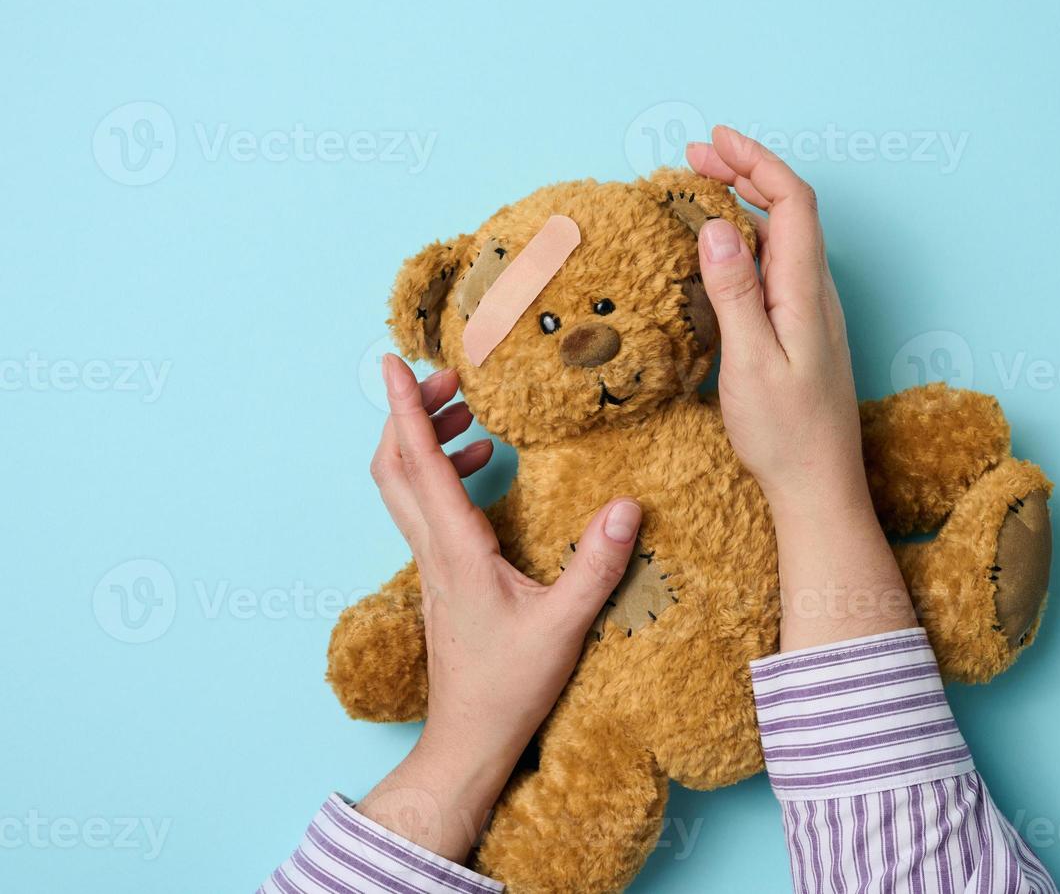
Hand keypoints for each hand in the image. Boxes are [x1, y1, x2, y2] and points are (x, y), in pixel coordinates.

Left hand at [357, 355, 641, 863]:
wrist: (467, 739)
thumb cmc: (509, 686)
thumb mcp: (564, 626)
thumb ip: (595, 565)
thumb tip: (626, 506)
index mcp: (455, 551)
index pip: (419, 464)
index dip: (405, 408)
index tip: (389, 362)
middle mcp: (432, 551)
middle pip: (394, 466)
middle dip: (411, 413)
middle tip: (447, 379)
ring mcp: (429, 564)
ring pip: (404, 487)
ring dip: (426, 441)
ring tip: (471, 416)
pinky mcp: (438, 577)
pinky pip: (425, 508)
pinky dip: (443, 474)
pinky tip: (486, 471)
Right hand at [687, 126, 916, 649]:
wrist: (819, 487)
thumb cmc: (784, 434)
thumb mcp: (747, 363)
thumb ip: (733, 292)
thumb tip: (715, 225)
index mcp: (805, 291)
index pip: (791, 201)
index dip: (756, 161)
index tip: (714, 139)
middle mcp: (815, 292)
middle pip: (790, 209)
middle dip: (746, 170)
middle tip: (696, 155)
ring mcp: (812, 310)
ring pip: (785, 234)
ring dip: (747, 200)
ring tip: (703, 185)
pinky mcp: (803, 329)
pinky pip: (778, 262)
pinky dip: (748, 235)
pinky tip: (723, 246)